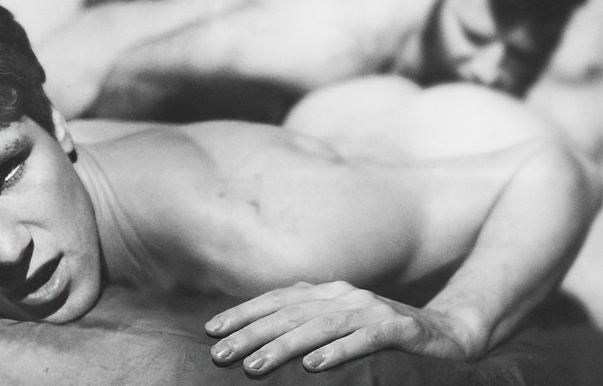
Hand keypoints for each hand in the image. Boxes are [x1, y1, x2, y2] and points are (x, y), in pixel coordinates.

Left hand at [205, 281, 472, 375]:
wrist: (448, 332)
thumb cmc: (383, 330)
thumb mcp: (341, 322)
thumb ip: (307, 320)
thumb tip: (261, 330)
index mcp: (327, 292)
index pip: (277, 301)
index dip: (243, 313)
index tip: (211, 330)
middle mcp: (345, 295)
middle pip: (290, 314)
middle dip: (250, 334)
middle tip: (219, 354)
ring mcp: (372, 310)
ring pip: (319, 327)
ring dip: (283, 347)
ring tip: (253, 367)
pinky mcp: (399, 328)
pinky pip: (365, 340)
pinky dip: (338, 352)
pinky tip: (314, 368)